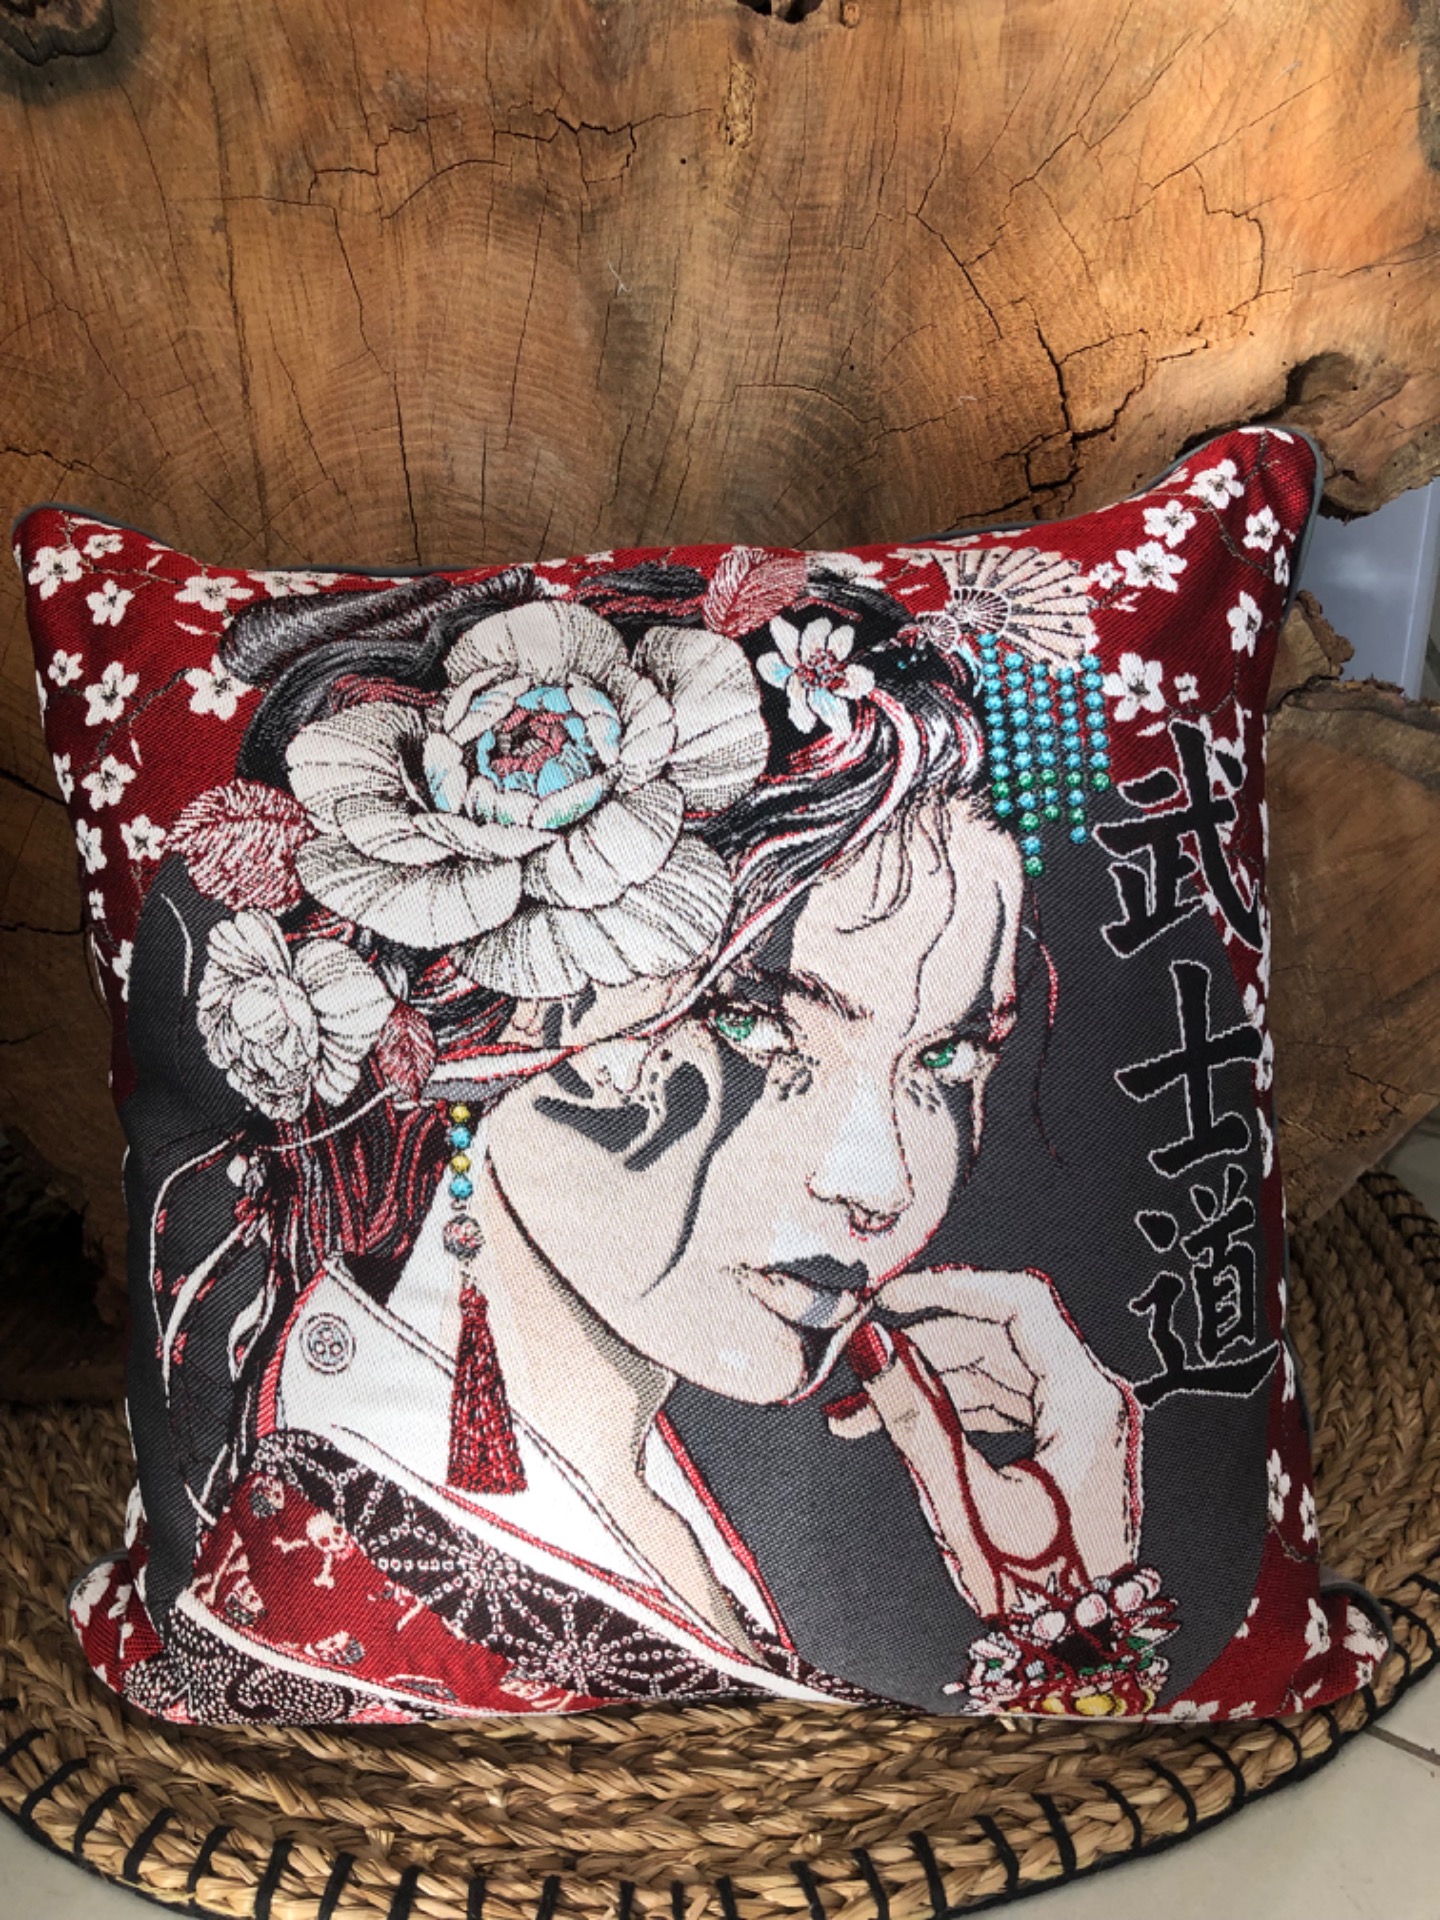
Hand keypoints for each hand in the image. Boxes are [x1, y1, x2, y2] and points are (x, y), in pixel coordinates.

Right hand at [830, 1266, 1138, 1617]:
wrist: (1081, 1654)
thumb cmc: (1038, 1590)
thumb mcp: (965, 1502)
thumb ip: (916, 1417)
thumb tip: (871, 1348)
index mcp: (1087, 1401)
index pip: (1018, 1303)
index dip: (950, 1289)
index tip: (889, 1297)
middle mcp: (1093, 1398)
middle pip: (999, 1335)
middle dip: (922, 1344)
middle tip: (857, 1358)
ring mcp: (1082, 1421)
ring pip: (992, 1369)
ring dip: (925, 1382)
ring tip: (853, 1412)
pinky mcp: (1064, 1444)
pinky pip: (1000, 1402)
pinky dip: (948, 1408)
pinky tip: (892, 1426)